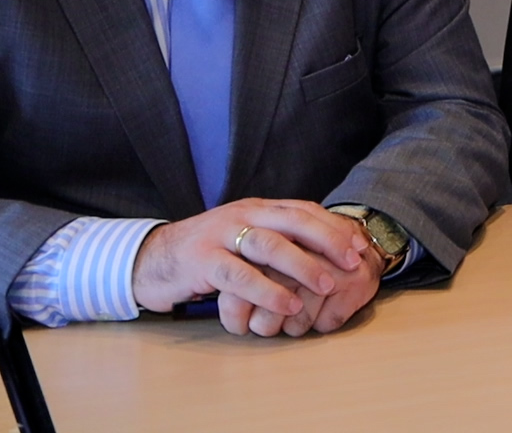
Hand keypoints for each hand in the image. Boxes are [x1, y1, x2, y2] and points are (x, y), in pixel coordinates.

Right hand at [131, 199, 369, 335]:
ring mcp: (220, 235)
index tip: (360, 247)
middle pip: (293, 221)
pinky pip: (239, 275)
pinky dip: (266, 290)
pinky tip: (287, 305)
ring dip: (302, 265)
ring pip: (269, 245)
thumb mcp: (245, 239)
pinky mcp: (201, 261)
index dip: (334, 227)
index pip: (303, 210)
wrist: (151, 260)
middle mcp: (241, 215)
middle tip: (353, 263)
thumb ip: (277, 239)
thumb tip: (327, 251)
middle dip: (328, 241)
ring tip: (327, 286)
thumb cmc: (208, 254)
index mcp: (257, 207)